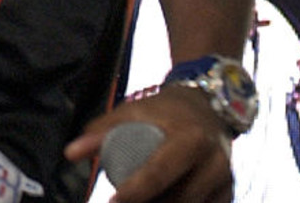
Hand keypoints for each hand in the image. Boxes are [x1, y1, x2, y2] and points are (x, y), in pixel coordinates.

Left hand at [65, 85, 232, 202]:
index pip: (160, 172)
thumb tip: (70, 154)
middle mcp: (214, 162)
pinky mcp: (228, 192)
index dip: (135, 191)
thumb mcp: (134, 111)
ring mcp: (225, 180)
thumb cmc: (164, 111)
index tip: (112, 201)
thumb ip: (101, 130)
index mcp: (190, 139)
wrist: (209, 106)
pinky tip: (160, 201)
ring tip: (142, 200)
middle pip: (179, 200)